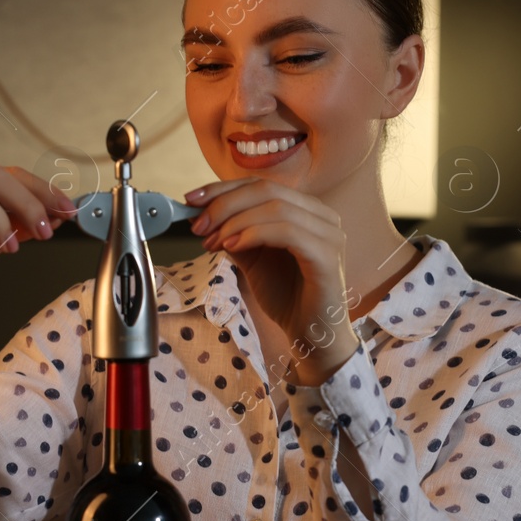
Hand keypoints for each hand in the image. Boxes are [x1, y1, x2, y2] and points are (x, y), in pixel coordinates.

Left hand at [186, 178, 359, 383]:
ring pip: (276, 207)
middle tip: (198, 226)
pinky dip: (254, 234)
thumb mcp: (252, 259)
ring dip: (235, 222)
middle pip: (267, 190)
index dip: (223, 189)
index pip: (261, 185)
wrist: (310, 334)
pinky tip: (232, 247)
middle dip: (225, 204)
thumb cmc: (287, 297)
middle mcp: (323, 215)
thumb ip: (235, 234)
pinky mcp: (328, 254)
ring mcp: (329, 233)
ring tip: (212, 242)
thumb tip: (203, 215)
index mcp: (306, 211)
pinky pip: (287, 231)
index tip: (191, 201)